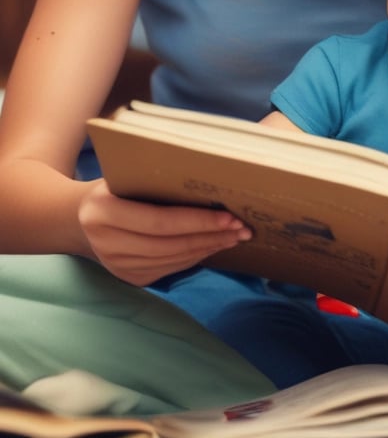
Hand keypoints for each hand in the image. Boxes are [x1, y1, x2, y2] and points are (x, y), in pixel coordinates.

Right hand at [77, 179, 251, 285]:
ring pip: (173, 260)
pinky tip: (214, 245)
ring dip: (208, 248)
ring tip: (235, 236)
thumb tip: (213, 175)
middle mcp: (106, 244)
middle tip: (243, 228)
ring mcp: (116, 266)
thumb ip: (156, 177)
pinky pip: (170, 269)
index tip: (230, 216)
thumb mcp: (125, 173)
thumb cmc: (114, 184)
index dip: (198, 221)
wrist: (79, 217)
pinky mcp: (128, 278)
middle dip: (211, 236)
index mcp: (102, 212)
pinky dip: (195, 257)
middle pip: (170, 244)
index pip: (160, 221)